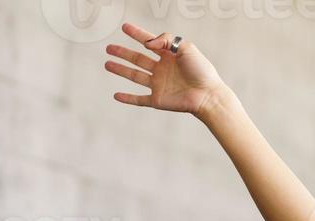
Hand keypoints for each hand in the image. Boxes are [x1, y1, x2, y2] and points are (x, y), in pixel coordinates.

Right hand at [105, 22, 227, 116]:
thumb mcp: (186, 47)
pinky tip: (116, 95)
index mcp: (169, 55)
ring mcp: (158, 85)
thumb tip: (148, 43)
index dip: (136, 34)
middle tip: (109, 48)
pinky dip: (127, 98)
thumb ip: (166, 39)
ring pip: (135, 76)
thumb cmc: (201, 70)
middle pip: (137, 59)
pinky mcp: (158, 100)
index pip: (149, 42)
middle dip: (123, 53)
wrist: (208, 95)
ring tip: (107, 64)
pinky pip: (139, 100)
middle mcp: (161, 69)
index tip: (125, 27)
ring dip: (120, 70)